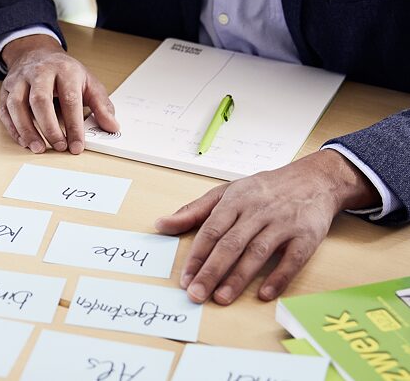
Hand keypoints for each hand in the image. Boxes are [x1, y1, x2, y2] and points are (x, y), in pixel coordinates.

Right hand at [0, 35, 118, 153]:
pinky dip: (13, 128)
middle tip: (59, 147)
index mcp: (64, 70)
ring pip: (17, 105)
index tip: (77, 146)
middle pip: (40, 100)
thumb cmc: (63, 71)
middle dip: (49, 127)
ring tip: (38, 148)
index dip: (74, 126)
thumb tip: (112, 126)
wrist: (36, 52)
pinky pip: (5, 110)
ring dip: (27, 130)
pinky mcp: (6, 90)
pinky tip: (24, 141)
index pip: (70, 99)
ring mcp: (19, 81)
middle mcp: (39, 73)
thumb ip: (101, 105)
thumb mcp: (88, 82)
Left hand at [155, 150, 379, 304]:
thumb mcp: (226, 192)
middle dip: (211, 271)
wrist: (315, 178)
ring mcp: (283, 223)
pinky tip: (264, 294)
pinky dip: (279, 277)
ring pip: (258, 252)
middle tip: (196, 294)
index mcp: (235, 200)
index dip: (196, 256)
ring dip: (239, 277)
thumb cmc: (263, 189)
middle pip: (230, 244)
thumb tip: (161, 224)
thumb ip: (193, 211)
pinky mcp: (308, 235)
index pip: (211, 231)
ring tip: (221, 298)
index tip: (184, 279)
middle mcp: (258, 211)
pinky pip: (293, 258)